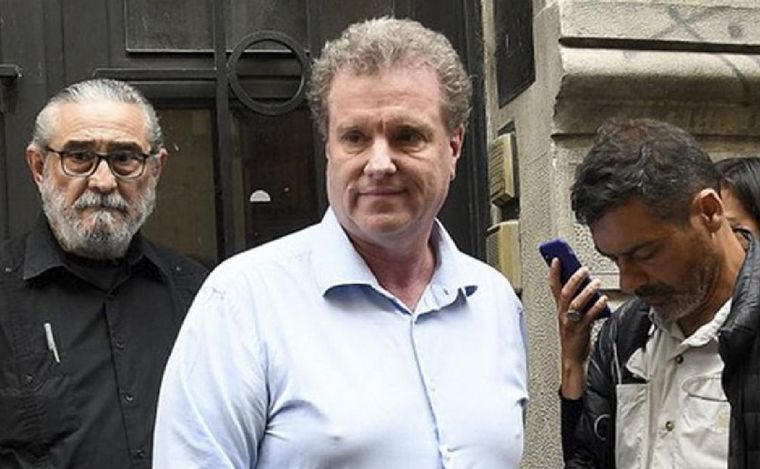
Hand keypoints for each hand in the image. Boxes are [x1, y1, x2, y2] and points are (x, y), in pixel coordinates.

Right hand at [548, 258, 608, 398]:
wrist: (573, 358)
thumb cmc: (574, 336)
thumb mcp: (570, 314)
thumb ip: (576, 299)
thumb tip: (586, 283)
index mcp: (560, 308)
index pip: (553, 286)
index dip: (553, 272)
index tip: (557, 258)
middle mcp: (563, 313)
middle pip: (564, 293)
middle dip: (573, 279)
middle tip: (583, 269)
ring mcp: (570, 322)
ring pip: (575, 303)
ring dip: (586, 291)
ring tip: (596, 282)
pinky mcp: (580, 331)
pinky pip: (588, 317)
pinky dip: (597, 307)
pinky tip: (604, 300)